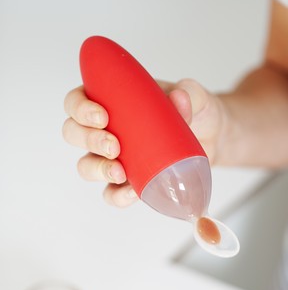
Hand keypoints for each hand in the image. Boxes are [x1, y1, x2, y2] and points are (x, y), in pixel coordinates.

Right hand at [62, 79, 226, 206]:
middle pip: (73, 133)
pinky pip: (112, 193)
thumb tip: (179, 98)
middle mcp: (106, 128)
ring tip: (120, 173)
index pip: (77, 100)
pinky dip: (118, 196)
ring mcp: (114, 157)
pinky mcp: (130, 181)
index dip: (80, 109)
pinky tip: (133, 193)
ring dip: (97, 170)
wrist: (213, 137)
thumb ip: (188, 93)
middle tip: (114, 146)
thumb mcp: (195, 96)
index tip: (102, 116)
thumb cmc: (195, 110)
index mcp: (111, 99)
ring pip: (86, 165)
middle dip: (88, 140)